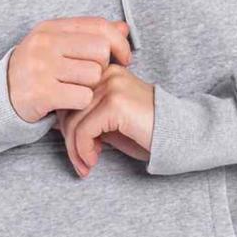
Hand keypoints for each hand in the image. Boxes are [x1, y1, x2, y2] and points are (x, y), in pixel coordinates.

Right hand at [7, 17, 131, 122]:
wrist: (2, 95)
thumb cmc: (38, 69)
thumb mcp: (59, 45)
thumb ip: (90, 35)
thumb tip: (124, 28)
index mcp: (51, 27)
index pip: (98, 25)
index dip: (119, 42)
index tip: (125, 58)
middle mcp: (45, 43)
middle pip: (100, 50)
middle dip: (102, 67)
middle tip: (90, 77)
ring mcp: (41, 66)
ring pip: (94, 74)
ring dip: (91, 87)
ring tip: (76, 89)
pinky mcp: (41, 92)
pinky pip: (83, 97)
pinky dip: (82, 102)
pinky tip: (70, 102)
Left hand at [53, 63, 154, 177]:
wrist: (179, 134)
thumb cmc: (145, 130)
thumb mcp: (110, 121)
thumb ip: (87, 116)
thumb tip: (56, 126)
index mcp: (104, 72)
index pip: (69, 95)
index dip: (66, 125)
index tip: (77, 149)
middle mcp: (106, 73)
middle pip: (68, 107)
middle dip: (69, 139)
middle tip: (80, 163)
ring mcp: (111, 85)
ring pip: (73, 121)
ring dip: (75, 150)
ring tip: (87, 165)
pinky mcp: (115, 102)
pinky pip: (84, 129)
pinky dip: (84, 150)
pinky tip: (94, 160)